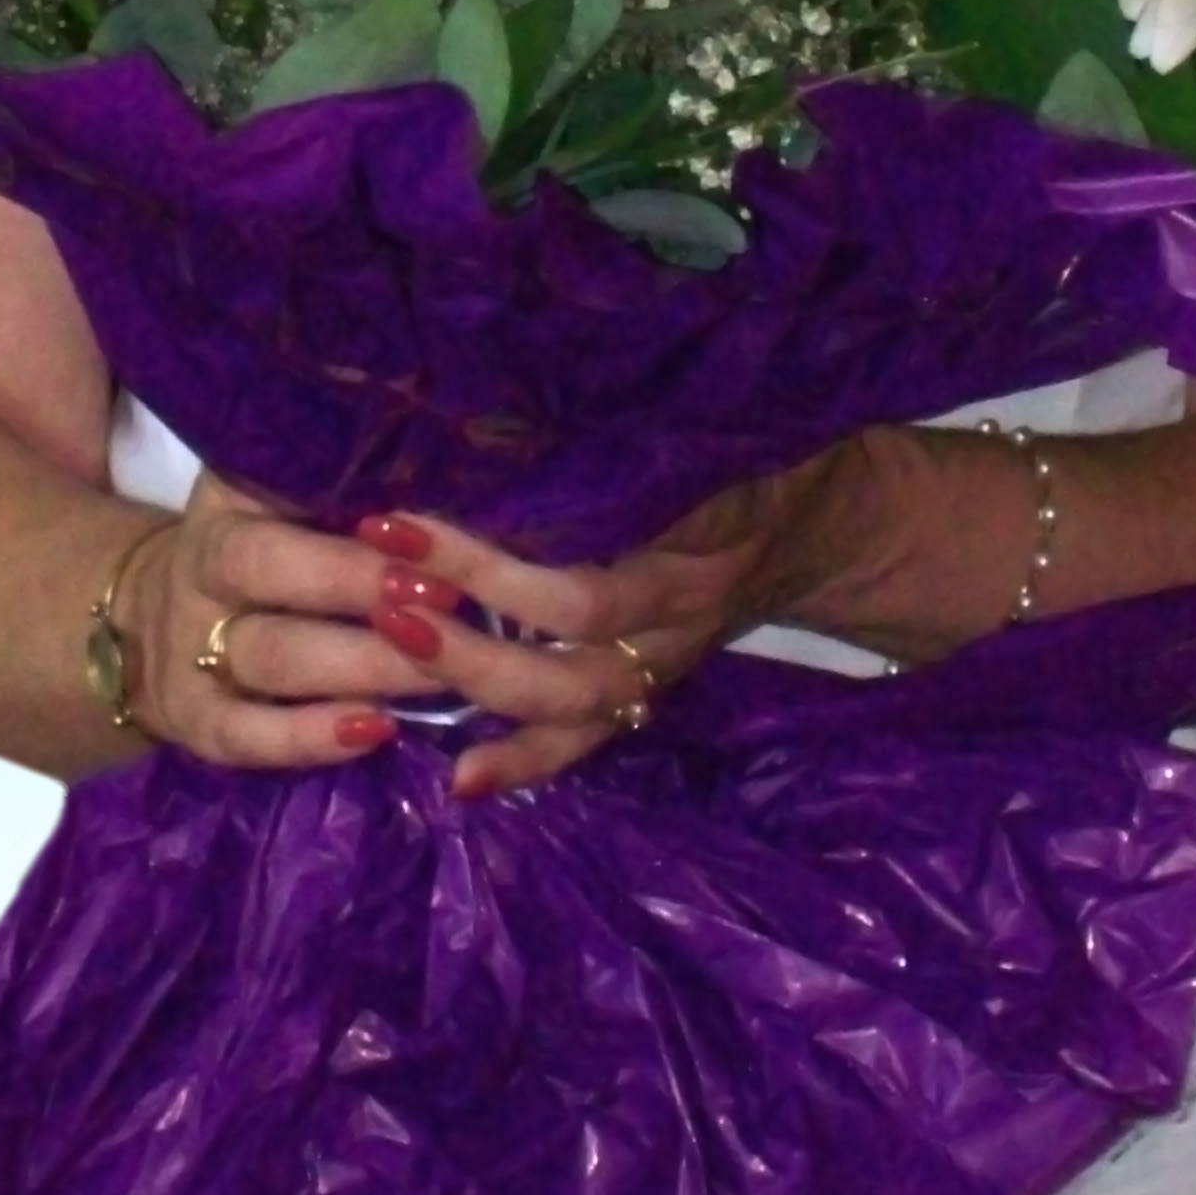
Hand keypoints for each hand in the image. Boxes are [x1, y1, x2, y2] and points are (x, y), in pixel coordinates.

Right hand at [109, 470, 450, 769]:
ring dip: (361, 665)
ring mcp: (189, 646)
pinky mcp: (193, 719)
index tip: (420, 527)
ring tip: (439, 673)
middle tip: (444, 596)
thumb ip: (360, 498)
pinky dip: (310, 737)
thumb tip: (459, 503)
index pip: (279, 483)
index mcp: (232, 494)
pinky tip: (376, 730)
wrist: (162, 615)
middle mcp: (201, 564)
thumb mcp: (296, 504)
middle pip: (266, 566)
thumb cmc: (277, 547)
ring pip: (271, 655)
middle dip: (358, 582)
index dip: (349, 503)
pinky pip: (245, 735)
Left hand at [355, 457, 844, 801]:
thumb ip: (607, 429)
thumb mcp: (687, 428)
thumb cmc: (733, 453)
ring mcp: (663, 664)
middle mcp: (676, 613)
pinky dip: (528, 763)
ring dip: (479, 681)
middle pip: (567, 642)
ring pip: (574, 702)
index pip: (582, 580)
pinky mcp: (649, 696)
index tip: (402, 525)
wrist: (811, 523)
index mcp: (687, 541)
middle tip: (384, 595)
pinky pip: (588, 742)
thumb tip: (480, 413)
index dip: (488, 566)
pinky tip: (461, 780)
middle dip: (471, 627)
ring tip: (394, 654)